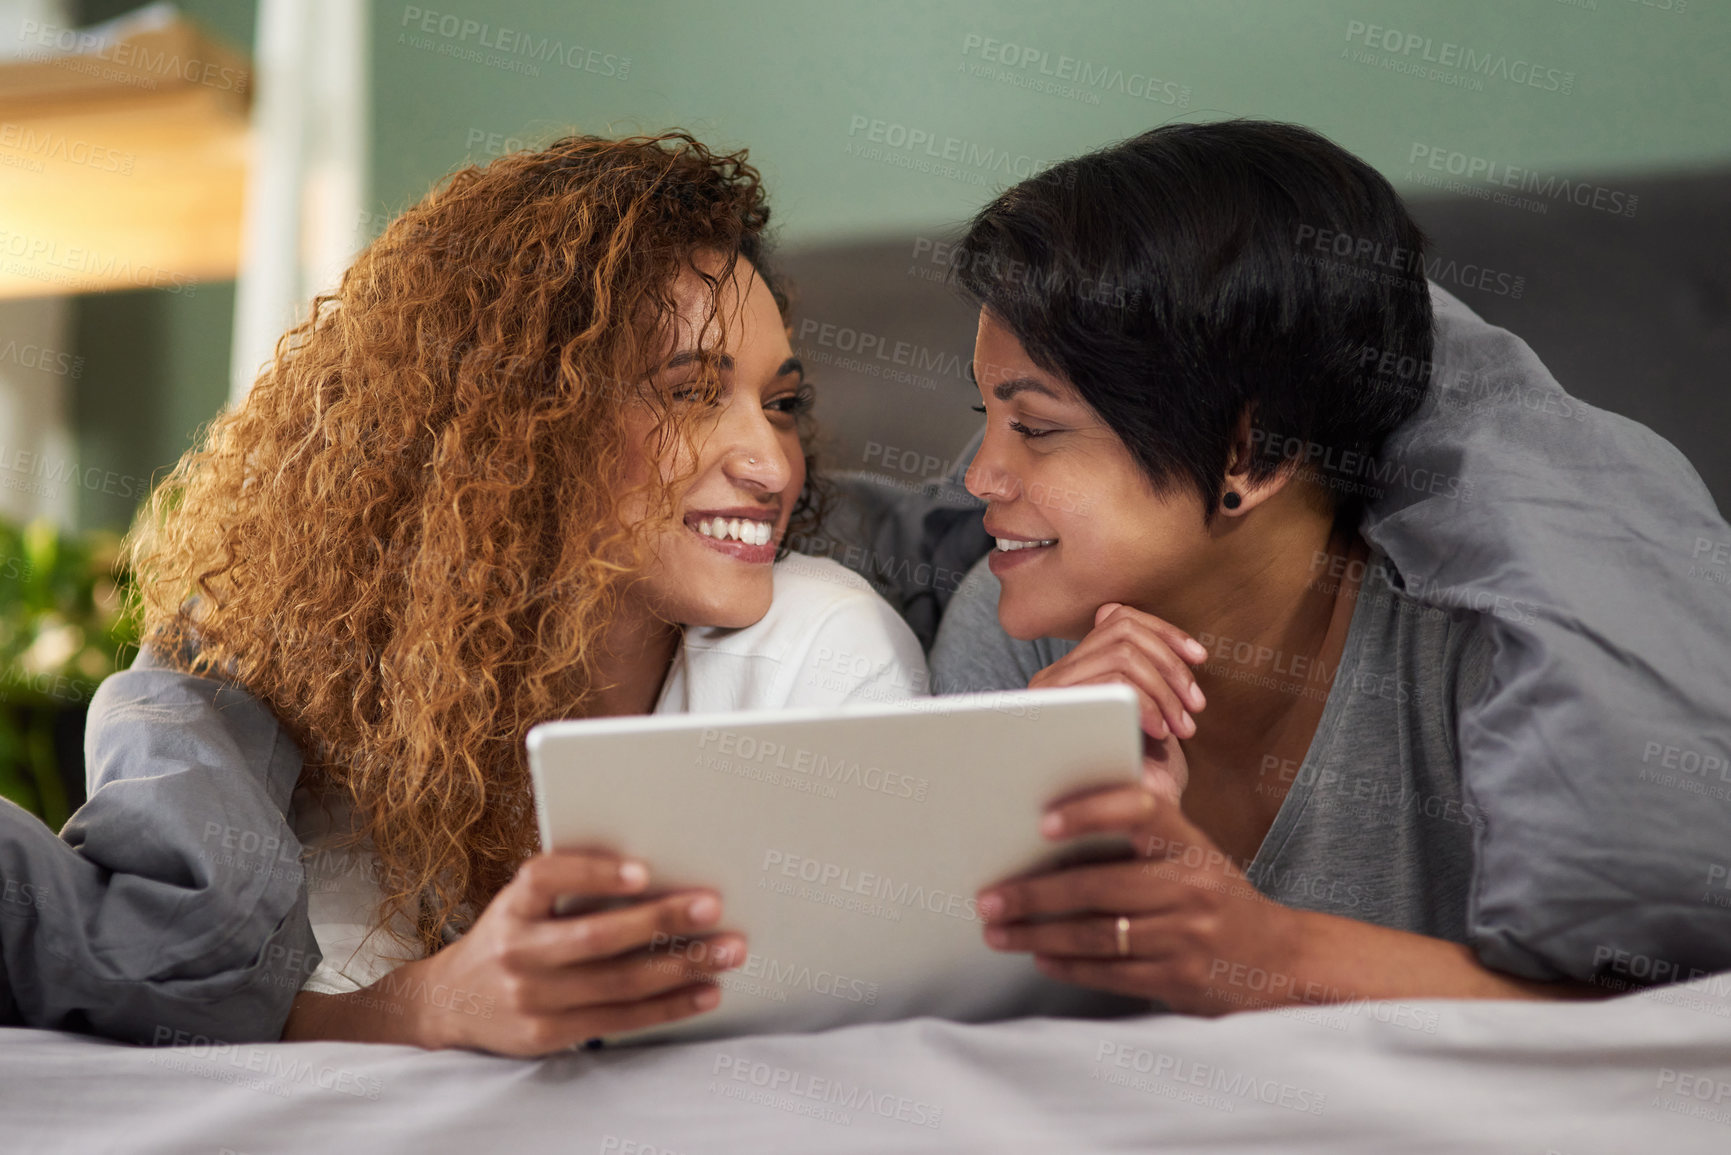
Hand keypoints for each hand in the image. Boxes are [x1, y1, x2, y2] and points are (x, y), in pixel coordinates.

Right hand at [385, 851, 744, 1054]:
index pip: (547, 878)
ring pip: (619, 981)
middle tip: (712, 906)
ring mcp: (531, 997)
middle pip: (598, 936)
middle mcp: (517, 950)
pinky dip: (668, 1006)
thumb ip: (570, 888)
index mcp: (512, 906)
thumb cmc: (509, 936)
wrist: (450, 1002)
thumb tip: (658, 873)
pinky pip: (620, 1019)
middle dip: (663, 920)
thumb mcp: (521, 903)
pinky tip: (704, 992)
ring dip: (681, 966)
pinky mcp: (548, 1034)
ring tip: (727, 951)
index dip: (595, 873)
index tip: (644, 870)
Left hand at [977, 782, 1304, 1014]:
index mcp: (1189, 841)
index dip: (1091, 811)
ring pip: (1096, 934)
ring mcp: (1188, 934)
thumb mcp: (1190, 854)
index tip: (1043, 822)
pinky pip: (1111, 972)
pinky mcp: (1180, 978)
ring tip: (998, 931)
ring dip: (1037, 933)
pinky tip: (1040, 957)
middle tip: (987, 897)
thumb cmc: (1212, 896)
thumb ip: (1135, 841)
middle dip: (1033, 893)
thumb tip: (1044, 836)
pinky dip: (1067, 965)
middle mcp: (1191, 884)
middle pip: (1099, 884)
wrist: (1279, 960)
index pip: (1139, 810)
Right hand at [1028, 602, 1204, 797]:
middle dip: (1170, 665)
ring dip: (1164, 686)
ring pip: (1122, 654)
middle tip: (1194, 707)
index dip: (1164, 632)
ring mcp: (1050, 696)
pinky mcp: (1055, 716)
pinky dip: (1147, 700)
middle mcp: (1052, 679)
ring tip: (1181, 725)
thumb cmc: (1136, 779)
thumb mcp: (1144, 719)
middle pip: (1123, 632)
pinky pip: (1112, 682)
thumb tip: (1110, 608)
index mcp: (1074, 674)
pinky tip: (1161, 730)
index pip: (1116, 619)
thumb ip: (1135, 672)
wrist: (1120, 836)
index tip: (1200, 657)